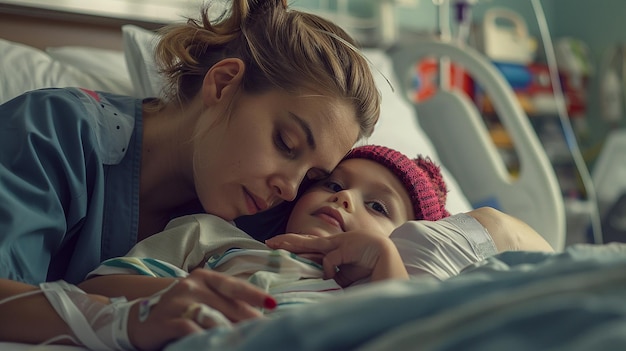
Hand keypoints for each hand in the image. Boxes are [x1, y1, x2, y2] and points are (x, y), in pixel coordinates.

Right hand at [128, 269, 275, 350]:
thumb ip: (227, 301)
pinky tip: (216, 344)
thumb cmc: (182, 308)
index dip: (254, 294)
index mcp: (204, 277)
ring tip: (244, 339)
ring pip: (211, 317)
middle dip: (247, 320)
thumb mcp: (204, 297)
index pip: (233, 285)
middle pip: (226, 304)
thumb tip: (260, 310)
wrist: (140, 321)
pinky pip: (191, 330)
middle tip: (262, 331)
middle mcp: (191, 285)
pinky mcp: (166, 320)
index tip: (273, 304)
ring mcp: (177, 301)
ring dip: (229, 330)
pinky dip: (205, 338)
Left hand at [266, 231, 406, 286]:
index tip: (281, 248)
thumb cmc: (372, 270)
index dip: (297, 248)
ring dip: (291, 244)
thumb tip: (319, 276)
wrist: (391, 263)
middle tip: (269, 242)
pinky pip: (328, 260)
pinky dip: (328, 270)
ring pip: (310, 244)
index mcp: (338, 249)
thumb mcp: (347, 277)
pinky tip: (331, 276)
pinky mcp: (344, 245)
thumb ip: (333, 274)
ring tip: (274, 244)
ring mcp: (340, 243)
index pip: (313, 248)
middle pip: (307, 242)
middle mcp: (337, 243)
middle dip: (288, 242)